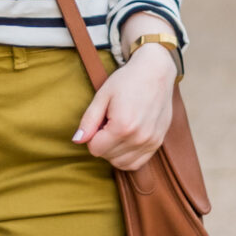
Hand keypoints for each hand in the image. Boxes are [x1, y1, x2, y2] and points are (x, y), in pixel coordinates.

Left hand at [73, 43, 176, 171]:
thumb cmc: (127, 80)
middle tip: (109, 122)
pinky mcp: (158, 143)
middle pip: (107, 157)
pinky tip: (127, 139)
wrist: (156, 71)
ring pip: (121, 163)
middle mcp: (139, 138)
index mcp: (122, 126)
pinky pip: (137, 163)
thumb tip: (77, 140)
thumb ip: (89, 121)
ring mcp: (151, 142)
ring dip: (114, 151)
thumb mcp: (102, 96)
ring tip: (118, 130)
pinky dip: (128, 156)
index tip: (100, 120)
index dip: (92, 135)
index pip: (95, 149)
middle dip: (103, 142)